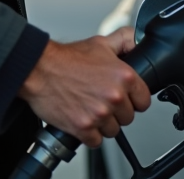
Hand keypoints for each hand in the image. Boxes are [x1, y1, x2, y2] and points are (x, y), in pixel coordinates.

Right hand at [17, 27, 150, 146]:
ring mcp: (99, 114)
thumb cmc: (66, 59)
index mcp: (123, 76)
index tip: (125, 98)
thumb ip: (124, 40)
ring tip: (90, 108)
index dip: (134, 100)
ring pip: (112, 131)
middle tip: (101, 100)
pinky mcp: (83, 128)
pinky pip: (96, 141)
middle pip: (128, 118)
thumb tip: (137, 41)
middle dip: (117, 112)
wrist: (39, 69)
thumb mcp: (101, 43)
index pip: (144, 101)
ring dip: (103, 124)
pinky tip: (82, 118)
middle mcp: (114, 96)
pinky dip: (89, 134)